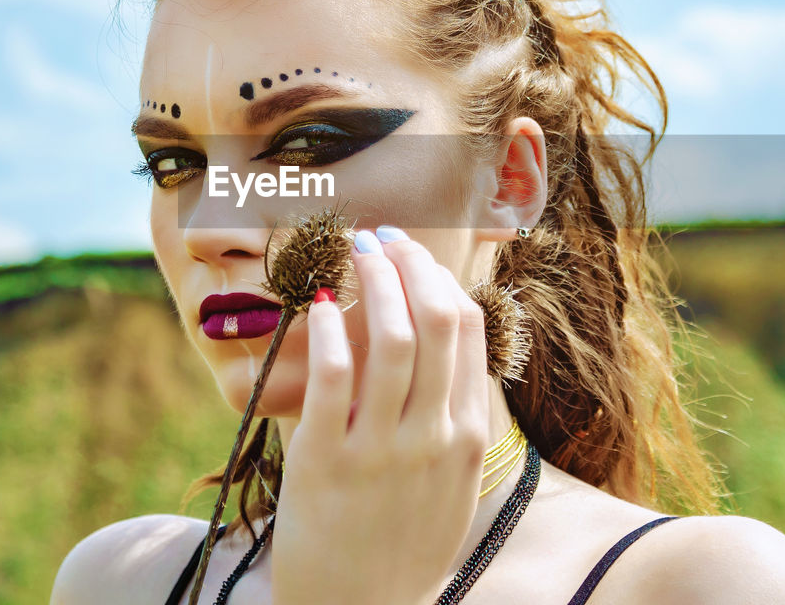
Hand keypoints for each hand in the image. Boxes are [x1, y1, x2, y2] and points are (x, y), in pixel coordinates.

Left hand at [272, 225, 490, 604]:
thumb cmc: (401, 546)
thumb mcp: (449, 486)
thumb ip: (451, 422)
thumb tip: (441, 351)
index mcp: (466, 436)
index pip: (466, 330)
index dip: (439, 277)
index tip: (414, 254)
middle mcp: (431, 436)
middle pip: (434, 320)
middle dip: (408, 264)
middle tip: (382, 238)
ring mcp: (380, 448)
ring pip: (388, 336)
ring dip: (370, 279)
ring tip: (353, 253)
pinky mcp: (324, 460)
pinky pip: (331, 377)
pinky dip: (327, 329)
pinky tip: (318, 305)